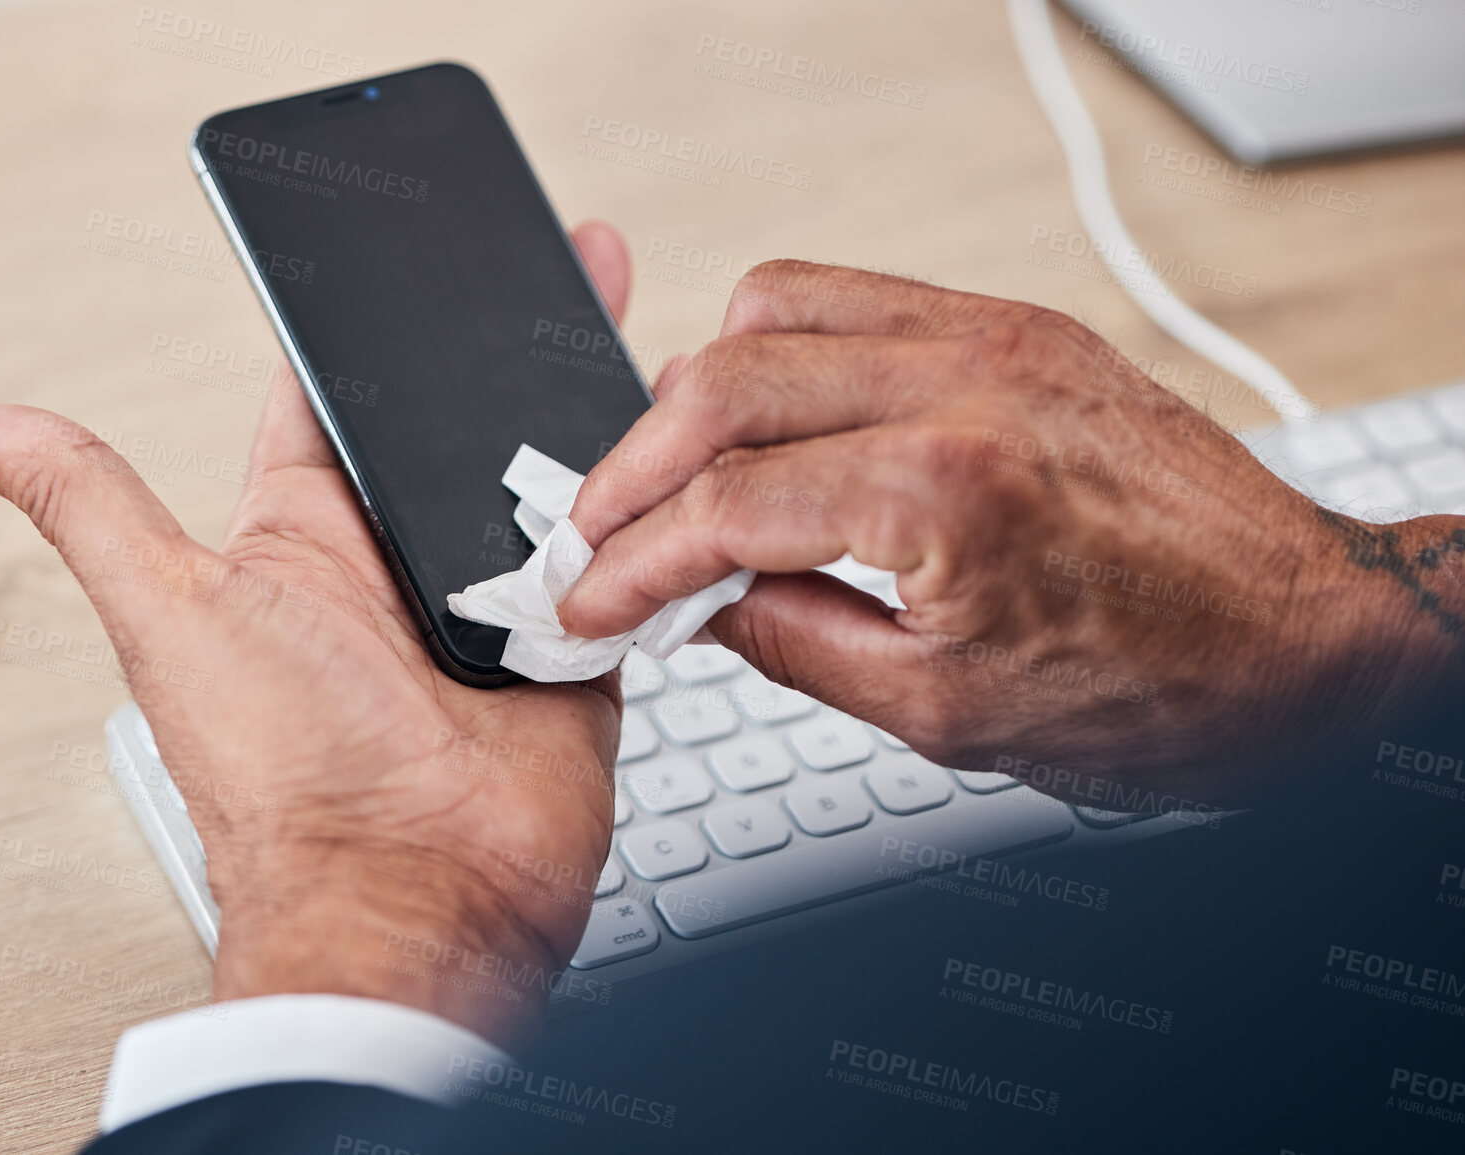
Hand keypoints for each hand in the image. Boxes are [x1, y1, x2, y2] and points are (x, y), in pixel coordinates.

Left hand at [0, 222, 636, 1046]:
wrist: (417, 892)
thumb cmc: (287, 774)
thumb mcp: (169, 608)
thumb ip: (88, 504)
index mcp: (307, 539)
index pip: (340, 398)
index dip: (376, 323)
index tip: (415, 253)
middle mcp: (403, 566)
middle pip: (464, 425)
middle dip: (509, 354)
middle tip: (558, 267)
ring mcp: (495, 607)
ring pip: (553, 485)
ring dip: (584, 429)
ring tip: (618, 346)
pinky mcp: (576, 648)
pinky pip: (622, 562)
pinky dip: (642, 520)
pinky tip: (668, 459)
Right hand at [559, 260, 1464, 806]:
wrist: (1303, 638)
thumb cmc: (1168, 687)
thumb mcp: (946, 714)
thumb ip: (793, 643)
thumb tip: (698, 602)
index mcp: (946, 491)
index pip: (725, 505)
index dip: (633, 559)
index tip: (591, 595)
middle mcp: (965, 382)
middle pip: (722, 383)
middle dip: (632, 467)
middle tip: (601, 535)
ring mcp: (994, 336)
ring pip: (775, 307)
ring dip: (698, 392)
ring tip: (673, 475)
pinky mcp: (1016, 326)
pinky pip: (854, 297)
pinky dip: (779, 352)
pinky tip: (767, 418)